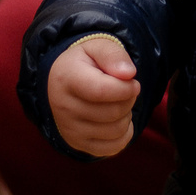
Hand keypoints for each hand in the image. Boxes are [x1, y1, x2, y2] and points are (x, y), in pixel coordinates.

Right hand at [48, 36, 139, 156]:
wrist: (62, 81)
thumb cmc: (85, 63)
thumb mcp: (97, 47)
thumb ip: (113, 54)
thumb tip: (129, 74)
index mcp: (66, 78)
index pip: (102, 91)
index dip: (126, 88)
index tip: (133, 81)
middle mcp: (64, 107)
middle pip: (113, 112)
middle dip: (129, 99)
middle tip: (125, 90)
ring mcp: (69, 129)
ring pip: (116, 130)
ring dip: (127, 115)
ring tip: (118, 103)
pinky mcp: (77, 144)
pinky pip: (113, 147)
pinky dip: (124, 134)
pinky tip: (117, 120)